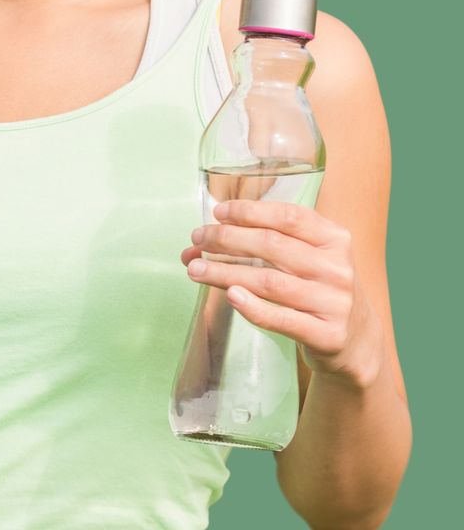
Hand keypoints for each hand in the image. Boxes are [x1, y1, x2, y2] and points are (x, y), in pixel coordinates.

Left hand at [180, 199, 384, 388]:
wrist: (358, 340)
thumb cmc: (318, 288)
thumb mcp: (309, 256)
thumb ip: (266, 242)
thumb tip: (203, 238)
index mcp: (334, 239)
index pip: (288, 216)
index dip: (249, 211)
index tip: (217, 213)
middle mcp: (336, 268)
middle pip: (271, 245)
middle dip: (226, 239)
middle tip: (197, 238)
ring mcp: (334, 302)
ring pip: (269, 282)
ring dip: (224, 273)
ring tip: (194, 269)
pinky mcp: (328, 335)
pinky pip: (282, 319)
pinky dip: (252, 307)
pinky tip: (229, 295)